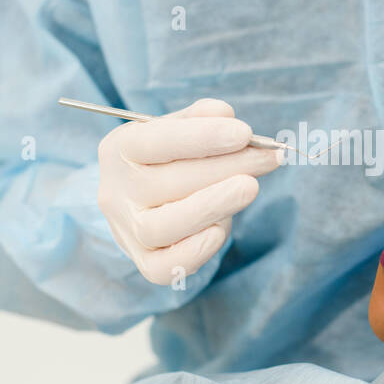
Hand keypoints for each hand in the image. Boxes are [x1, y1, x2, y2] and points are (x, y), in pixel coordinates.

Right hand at [97, 98, 279, 283]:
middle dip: (226, 168)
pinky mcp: (144, 263)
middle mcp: (116, 192)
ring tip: (250, 188)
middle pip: (169, 182)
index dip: (201, 137)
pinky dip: (195, 251)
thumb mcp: (177, 129)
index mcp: (119, 150)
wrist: (140, 203)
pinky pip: (164, 269)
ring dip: (213, 206)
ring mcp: (127, 231)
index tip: (244, 133)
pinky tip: (222, 229)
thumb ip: (199, 118)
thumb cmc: (166, 160)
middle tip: (268, 158)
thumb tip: (225, 114)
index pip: (155, 141)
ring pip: (163, 227)